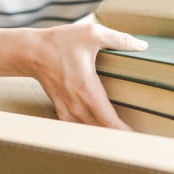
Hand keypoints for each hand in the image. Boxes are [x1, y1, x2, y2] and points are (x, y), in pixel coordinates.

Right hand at [26, 23, 146, 129]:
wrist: (31, 52)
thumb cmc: (60, 43)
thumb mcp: (92, 34)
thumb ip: (119, 40)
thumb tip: (142, 46)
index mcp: (87, 90)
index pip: (109, 121)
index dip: (124, 132)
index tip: (137, 137)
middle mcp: (77, 105)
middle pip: (101, 131)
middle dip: (118, 137)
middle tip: (135, 139)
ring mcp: (68, 110)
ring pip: (89, 132)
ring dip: (104, 135)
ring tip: (120, 137)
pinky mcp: (62, 110)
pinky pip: (77, 128)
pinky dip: (89, 132)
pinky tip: (98, 130)